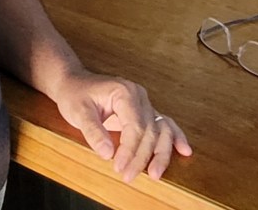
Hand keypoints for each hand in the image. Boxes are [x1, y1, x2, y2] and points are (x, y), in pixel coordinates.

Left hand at [51, 69, 191, 182]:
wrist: (73, 82)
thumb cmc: (75, 94)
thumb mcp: (78, 111)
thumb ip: (93, 132)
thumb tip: (107, 153)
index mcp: (124, 92)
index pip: (135, 126)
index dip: (130, 150)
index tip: (119, 168)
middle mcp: (138, 95)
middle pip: (149, 131)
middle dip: (141, 157)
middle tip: (128, 176)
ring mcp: (143, 102)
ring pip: (162, 129)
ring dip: (161, 153)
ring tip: (156, 175)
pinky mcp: (143, 110)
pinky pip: (164, 123)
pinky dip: (175, 137)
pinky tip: (184, 150)